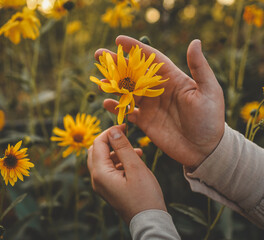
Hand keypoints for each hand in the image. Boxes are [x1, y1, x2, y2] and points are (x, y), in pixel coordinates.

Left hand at [87, 125, 166, 224]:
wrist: (148, 221)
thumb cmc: (145, 196)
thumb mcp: (135, 168)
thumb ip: (123, 147)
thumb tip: (113, 130)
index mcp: (100, 173)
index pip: (98, 143)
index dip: (110, 132)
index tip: (125, 125)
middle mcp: (96, 179)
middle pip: (96, 150)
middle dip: (110, 140)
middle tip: (126, 134)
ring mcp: (101, 185)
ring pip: (102, 159)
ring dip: (116, 151)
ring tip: (136, 150)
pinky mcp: (108, 188)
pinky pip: (108, 169)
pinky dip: (118, 161)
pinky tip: (134, 160)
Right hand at [95, 35, 224, 169]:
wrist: (205, 149)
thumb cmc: (210, 118)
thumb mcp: (208, 91)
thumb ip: (199, 67)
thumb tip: (195, 42)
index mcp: (172, 78)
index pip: (150, 58)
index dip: (135, 48)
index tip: (119, 40)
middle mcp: (157, 89)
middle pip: (133, 72)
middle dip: (116, 63)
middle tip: (99, 55)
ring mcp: (150, 105)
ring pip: (126, 91)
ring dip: (112, 85)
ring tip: (100, 81)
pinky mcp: (145, 121)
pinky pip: (126, 112)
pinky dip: (115, 107)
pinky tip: (106, 103)